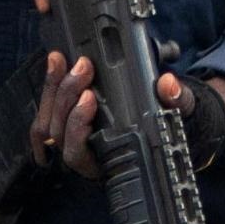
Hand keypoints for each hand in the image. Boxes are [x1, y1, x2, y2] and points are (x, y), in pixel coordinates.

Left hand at [33, 56, 224, 177]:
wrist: (164, 122)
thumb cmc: (168, 124)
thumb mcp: (178, 114)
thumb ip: (175, 101)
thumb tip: (168, 84)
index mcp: (105, 162)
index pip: (77, 153)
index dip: (76, 128)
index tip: (90, 98)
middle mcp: (84, 154)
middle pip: (57, 131)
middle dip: (66, 97)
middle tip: (83, 68)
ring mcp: (71, 138)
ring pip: (46, 120)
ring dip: (53, 88)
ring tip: (65, 61)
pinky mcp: (66, 120)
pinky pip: (47, 108)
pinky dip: (51, 84)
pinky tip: (58, 62)